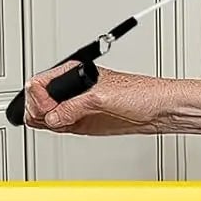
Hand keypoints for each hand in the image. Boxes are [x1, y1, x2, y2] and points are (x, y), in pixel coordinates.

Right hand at [19, 62, 165, 135]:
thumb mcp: (101, 97)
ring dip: (46, 121)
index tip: (48, 110)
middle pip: (39, 100)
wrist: (162, 110)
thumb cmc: (142, 94)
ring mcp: (78, 106)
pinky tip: (62, 128)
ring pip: (47, 114)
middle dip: (40, 111)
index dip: (39, 99)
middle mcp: (73, 88)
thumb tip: (52, 117)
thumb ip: (74, 107)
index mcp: (74, 73)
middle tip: (52, 120)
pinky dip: (56, 128)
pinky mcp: (84, 120)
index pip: (39, 84)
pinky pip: (60, 124)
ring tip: (60, 124)